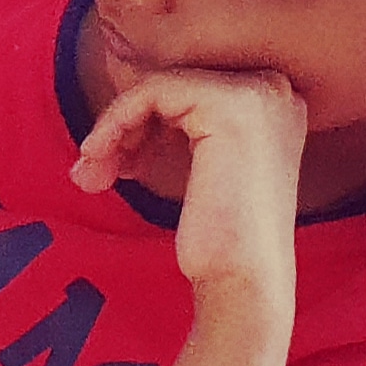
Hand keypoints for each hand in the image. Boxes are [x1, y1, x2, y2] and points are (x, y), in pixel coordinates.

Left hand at [71, 64, 306, 296]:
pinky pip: (151, 92)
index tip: (116, 164)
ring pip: (158, 87)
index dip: (144, 123)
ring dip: (113, 129)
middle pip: (173, 86)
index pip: (189, 92)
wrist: (243, 279)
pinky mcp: (229, 105)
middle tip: (92, 171)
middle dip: (124, 126)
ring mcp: (257, 94)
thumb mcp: (205, 170)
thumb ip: (185, 131)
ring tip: (91, 174)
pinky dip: (115, 122)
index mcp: (272, 105)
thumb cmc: (219, 239)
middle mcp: (274, 90)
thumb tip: (129, 110)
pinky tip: (100, 158)